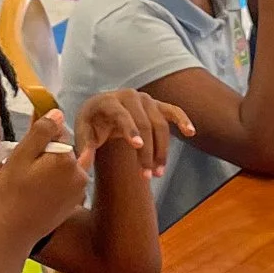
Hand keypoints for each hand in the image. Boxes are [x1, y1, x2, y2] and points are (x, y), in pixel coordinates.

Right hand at [0, 111, 90, 247]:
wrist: (12, 235)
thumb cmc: (10, 194)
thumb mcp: (19, 157)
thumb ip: (41, 132)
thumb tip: (58, 113)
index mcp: (67, 158)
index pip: (57, 133)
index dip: (39, 139)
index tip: (25, 154)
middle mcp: (80, 172)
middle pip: (63, 149)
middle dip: (45, 154)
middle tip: (24, 171)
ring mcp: (80, 189)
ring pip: (65, 165)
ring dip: (50, 168)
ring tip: (29, 183)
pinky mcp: (75, 201)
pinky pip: (67, 180)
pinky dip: (55, 182)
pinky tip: (38, 192)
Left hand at [76, 89, 193, 177]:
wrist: (101, 111)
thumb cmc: (91, 124)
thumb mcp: (82, 134)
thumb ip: (83, 148)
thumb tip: (83, 163)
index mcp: (108, 101)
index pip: (121, 114)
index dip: (129, 129)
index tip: (137, 146)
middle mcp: (129, 96)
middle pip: (144, 123)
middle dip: (147, 150)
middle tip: (147, 175)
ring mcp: (146, 100)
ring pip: (160, 123)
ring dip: (162, 149)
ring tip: (158, 172)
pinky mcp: (157, 105)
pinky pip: (173, 111)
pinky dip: (182, 120)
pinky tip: (190, 132)